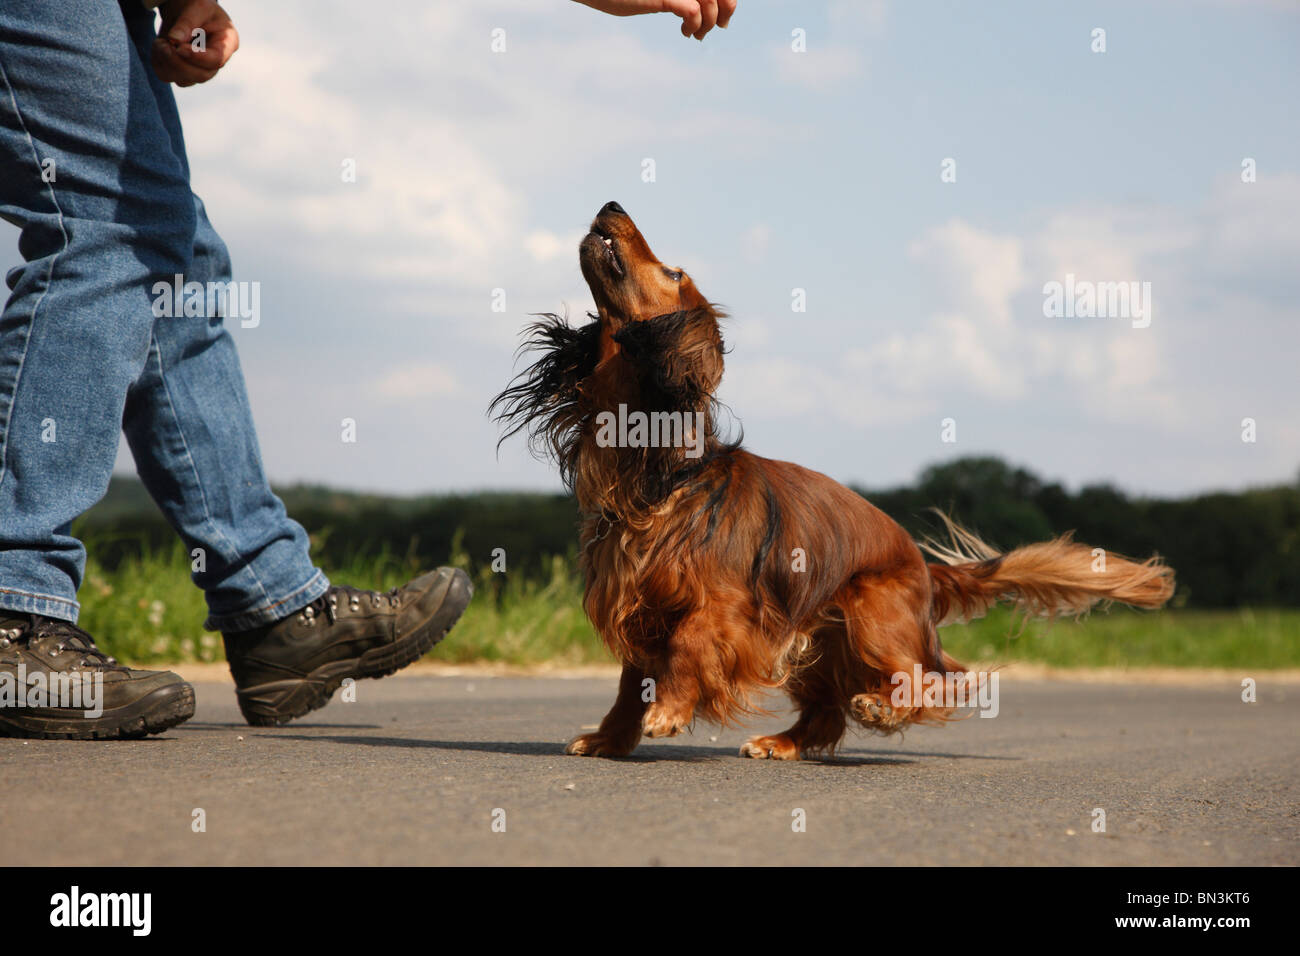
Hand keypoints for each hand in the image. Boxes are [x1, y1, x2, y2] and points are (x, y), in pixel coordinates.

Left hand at [151, 0, 238, 86]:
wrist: (187, 10)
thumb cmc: (198, 6)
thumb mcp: (197, 7)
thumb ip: (187, 22)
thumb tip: (174, 40)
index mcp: (227, 43)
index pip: (216, 60)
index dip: (197, 57)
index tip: (179, 47)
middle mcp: (215, 62)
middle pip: (200, 75)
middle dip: (178, 62)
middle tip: (164, 44)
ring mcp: (199, 70)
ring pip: (183, 80)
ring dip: (166, 62)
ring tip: (161, 42)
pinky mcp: (182, 72)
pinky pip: (167, 76)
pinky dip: (158, 62)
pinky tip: (159, 45)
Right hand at [574, 0, 736, 40]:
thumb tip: (698, 10)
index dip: (727, 0)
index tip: (722, 18)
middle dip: (726, 11)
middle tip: (718, 27)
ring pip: (712, 1)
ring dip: (709, 22)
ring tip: (695, 34)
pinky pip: (694, 11)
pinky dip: (695, 26)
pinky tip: (685, 32)